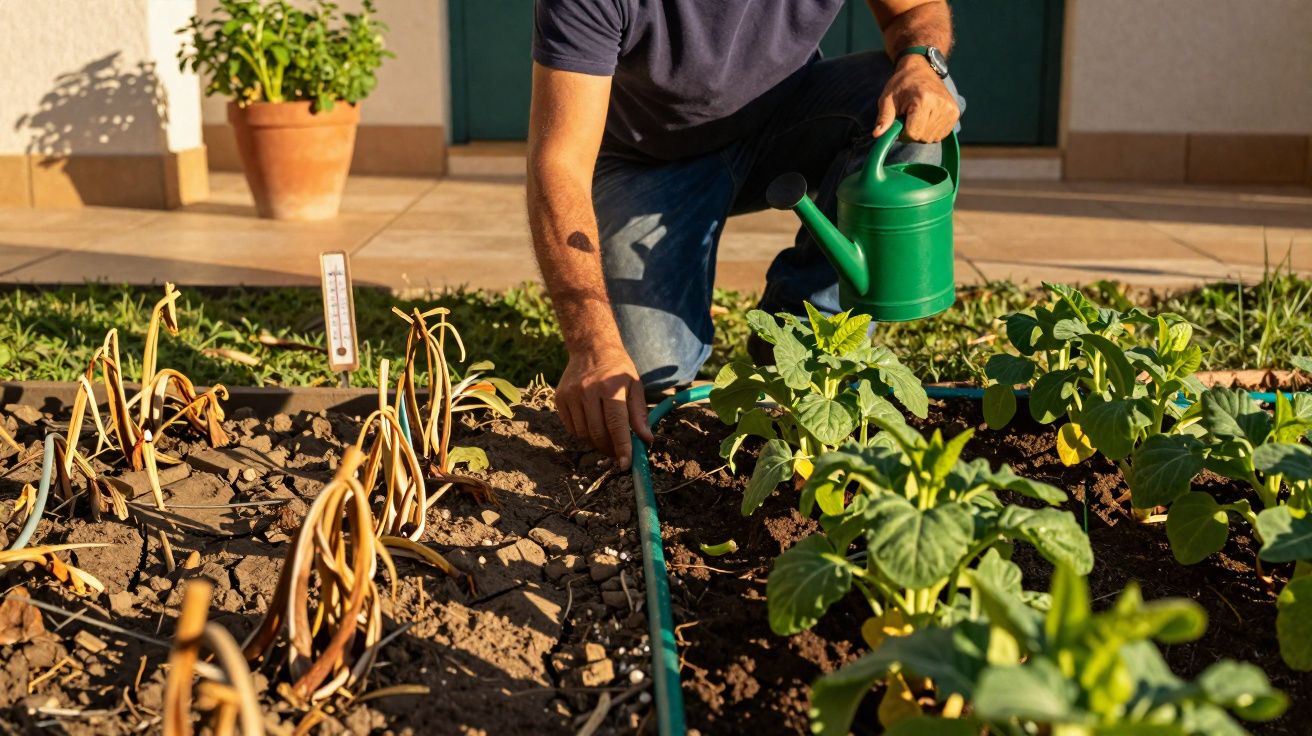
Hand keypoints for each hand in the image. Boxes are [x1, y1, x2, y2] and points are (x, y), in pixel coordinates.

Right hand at [555, 341, 652, 468]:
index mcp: (611, 387)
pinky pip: (571, 427)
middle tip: (619, 452)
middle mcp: (588, 391)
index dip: (621, 447)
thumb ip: (640, 414)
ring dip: (596, 442)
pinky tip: (592, 426)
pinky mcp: (560, 398)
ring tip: (606, 437)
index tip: (625, 465)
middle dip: (609, 448)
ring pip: (582, 433)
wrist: (591, 348)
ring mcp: (571, 395)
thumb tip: (646, 440)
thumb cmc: (618, 369)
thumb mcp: (635, 386)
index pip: (616, 424)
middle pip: (598, 432)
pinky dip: (582, 434)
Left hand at [873, 55, 959, 142]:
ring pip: (931, 138)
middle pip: (922, 137)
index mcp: (923, 100)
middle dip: (912, 132)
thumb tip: (877, 135)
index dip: (902, 132)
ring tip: (918, 116)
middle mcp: (941, 105)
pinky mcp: (955, 113)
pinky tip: (927, 118)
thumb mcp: (887, 99)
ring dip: (921, 133)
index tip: (900, 120)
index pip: (912, 133)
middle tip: (908, 117)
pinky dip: (931, 131)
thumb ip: (884, 118)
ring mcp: (951, 110)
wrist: (921, 69)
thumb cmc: (902, 84)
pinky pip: (941, 135)